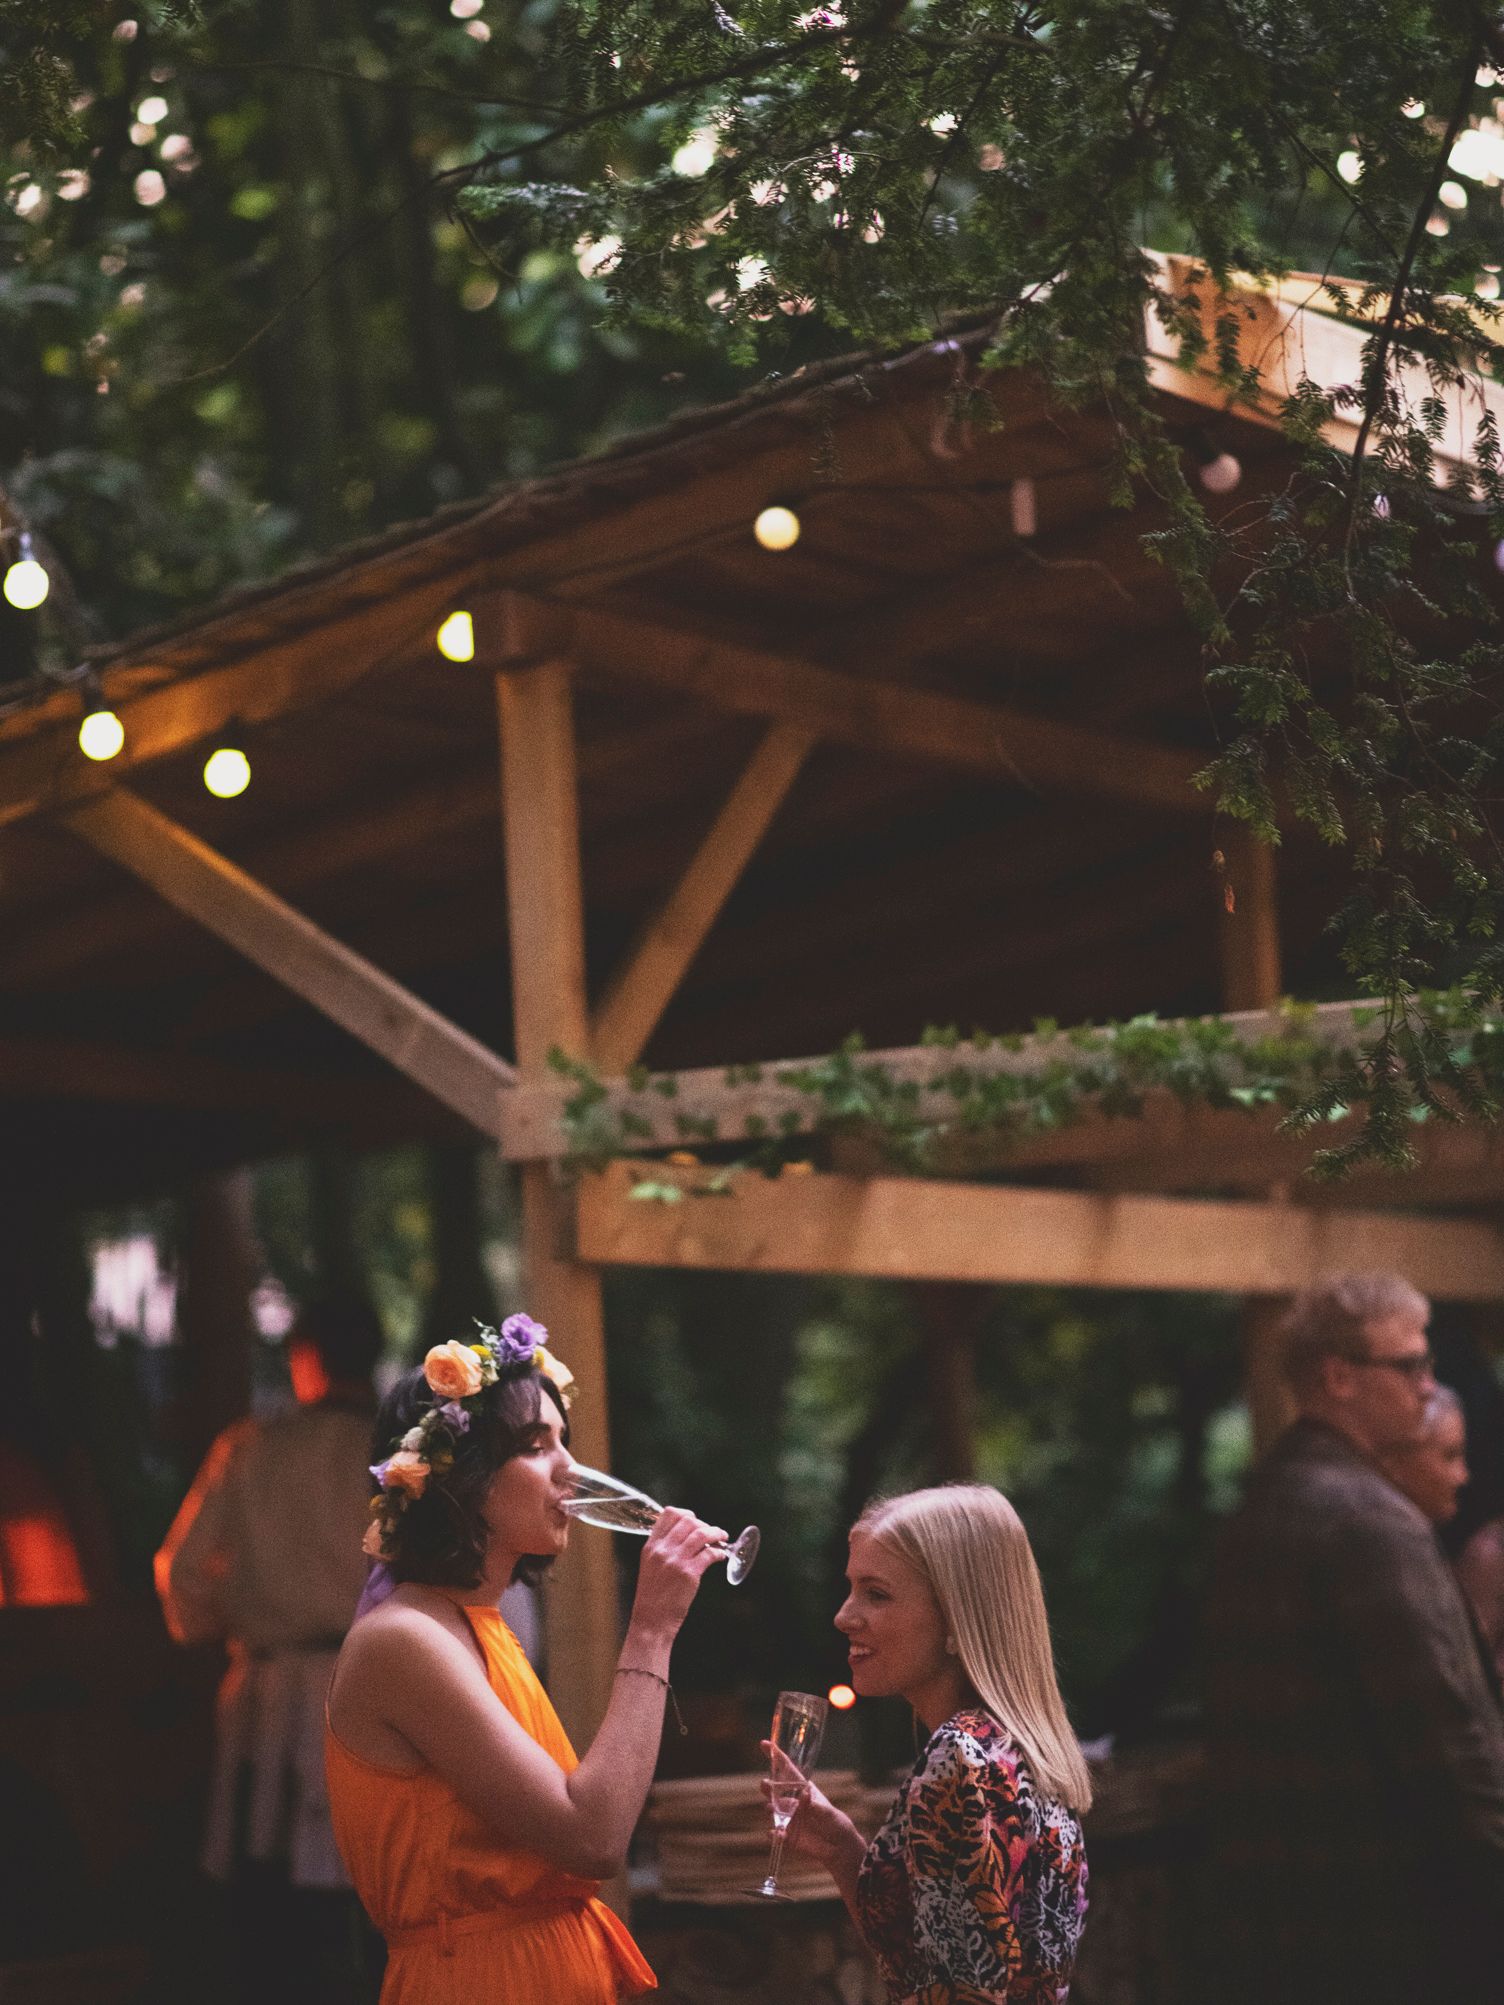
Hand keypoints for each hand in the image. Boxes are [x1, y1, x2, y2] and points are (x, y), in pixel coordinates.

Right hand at [628, 1506, 727, 1639]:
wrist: (651, 1621)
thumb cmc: (653, 1597)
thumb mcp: (650, 1567)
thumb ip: (662, 1550)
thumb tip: (685, 1536)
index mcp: (651, 1546)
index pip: (669, 1514)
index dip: (686, 1514)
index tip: (696, 1521)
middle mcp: (662, 1550)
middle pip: (688, 1520)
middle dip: (704, 1523)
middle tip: (713, 1532)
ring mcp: (676, 1561)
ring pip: (701, 1533)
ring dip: (716, 1533)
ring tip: (722, 1538)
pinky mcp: (689, 1574)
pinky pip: (710, 1553)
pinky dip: (720, 1551)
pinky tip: (721, 1556)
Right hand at [761, 1741, 861, 1870]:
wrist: (839, 1848)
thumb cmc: (836, 1824)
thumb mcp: (829, 1812)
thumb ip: (815, 1805)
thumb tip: (804, 1795)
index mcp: (803, 1790)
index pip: (787, 1769)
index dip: (776, 1756)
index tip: (764, 1744)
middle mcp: (793, 1802)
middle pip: (775, 1789)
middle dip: (768, 1786)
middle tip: (765, 1784)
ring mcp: (789, 1818)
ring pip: (773, 1810)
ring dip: (770, 1808)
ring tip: (771, 1809)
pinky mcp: (788, 1836)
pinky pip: (776, 1833)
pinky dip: (774, 1833)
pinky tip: (775, 1833)